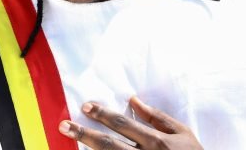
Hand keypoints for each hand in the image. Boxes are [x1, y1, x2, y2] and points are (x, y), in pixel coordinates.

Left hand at [58, 96, 202, 149]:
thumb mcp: (181, 132)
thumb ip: (157, 117)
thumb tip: (133, 99)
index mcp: (156, 142)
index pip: (123, 124)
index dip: (103, 114)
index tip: (85, 106)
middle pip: (109, 145)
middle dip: (84, 134)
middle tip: (63, 125)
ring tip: (68, 139)